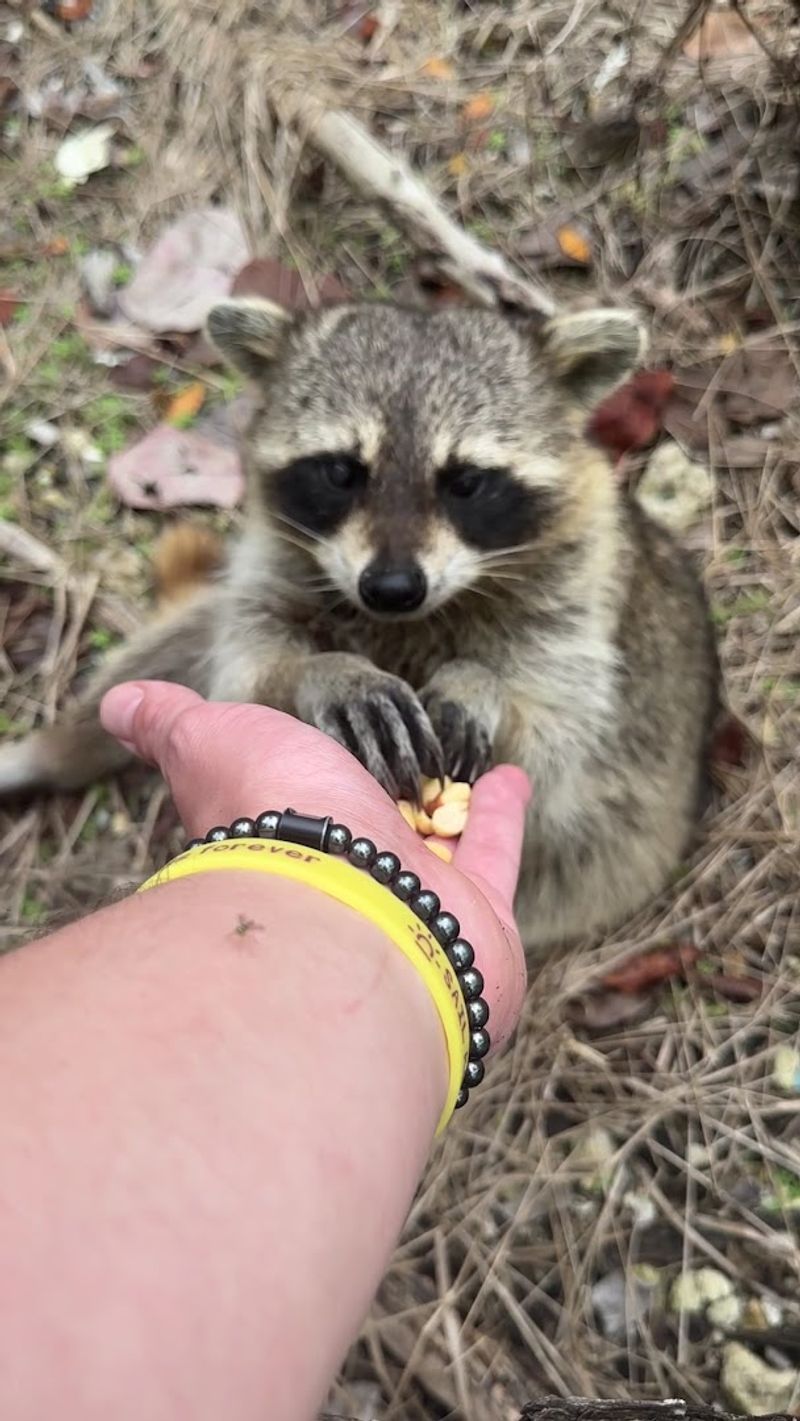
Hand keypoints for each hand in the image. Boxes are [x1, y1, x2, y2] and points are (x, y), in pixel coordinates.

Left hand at [101, 682, 529, 1047]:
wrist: (343, 917)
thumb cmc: (273, 821)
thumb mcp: (208, 743)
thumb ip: (169, 722)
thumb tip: (116, 703)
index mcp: (288, 835)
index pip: (300, 800)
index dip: (312, 768)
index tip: (327, 737)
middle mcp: (347, 874)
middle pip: (369, 832)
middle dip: (384, 798)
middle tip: (402, 760)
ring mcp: (414, 899)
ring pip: (435, 845)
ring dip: (448, 803)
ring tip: (463, 765)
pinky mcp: (477, 916)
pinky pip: (493, 856)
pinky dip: (501, 815)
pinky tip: (509, 775)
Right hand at [296, 652, 442, 801]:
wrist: (324, 671)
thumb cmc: (369, 701)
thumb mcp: (394, 703)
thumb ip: (413, 731)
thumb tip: (437, 774)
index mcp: (399, 691)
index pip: (421, 726)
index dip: (433, 755)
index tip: (441, 783)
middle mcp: (376, 694)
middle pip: (398, 736)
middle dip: (410, 770)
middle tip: (419, 801)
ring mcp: (348, 701)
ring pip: (369, 742)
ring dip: (381, 772)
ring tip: (390, 798)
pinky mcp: (323, 711)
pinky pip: (338, 741)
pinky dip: (349, 762)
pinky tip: (356, 784)